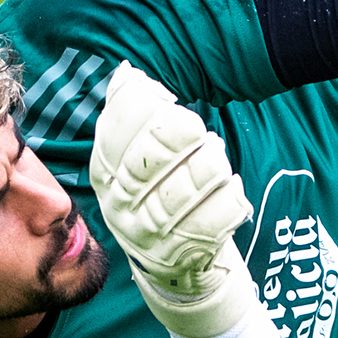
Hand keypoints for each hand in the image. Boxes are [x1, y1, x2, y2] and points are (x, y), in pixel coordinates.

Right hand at [89, 61, 256, 337]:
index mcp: (104, 172)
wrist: (171, 264)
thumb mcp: (133, 156)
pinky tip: (232, 189)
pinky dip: (229, 199)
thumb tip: (127, 73)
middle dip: (179, 135)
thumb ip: (129, 111)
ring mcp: (149, 235)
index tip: (168, 100)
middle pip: (149, 160)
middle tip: (199, 129)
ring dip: (208, 165)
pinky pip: (213, 221)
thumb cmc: (156, 191)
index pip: (115, 134)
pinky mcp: (182, 256)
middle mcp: (120, 205)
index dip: (144, 109)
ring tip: (216, 157)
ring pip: (183, 190)